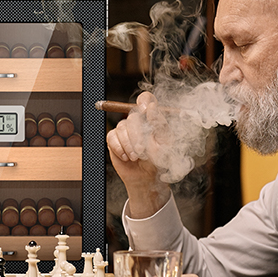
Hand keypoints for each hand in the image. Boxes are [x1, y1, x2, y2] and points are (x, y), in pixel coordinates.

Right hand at [106, 92, 168, 217]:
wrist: (147, 177)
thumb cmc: (159, 160)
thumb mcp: (165, 144)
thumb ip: (159, 125)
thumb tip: (151, 107)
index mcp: (152, 118)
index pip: (146, 99)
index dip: (144, 100)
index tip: (145, 109)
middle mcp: (138, 121)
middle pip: (133, 116)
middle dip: (137, 136)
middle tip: (142, 152)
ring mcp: (125, 129)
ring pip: (122, 127)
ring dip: (129, 145)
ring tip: (136, 157)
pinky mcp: (114, 139)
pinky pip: (112, 137)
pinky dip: (120, 148)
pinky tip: (127, 158)